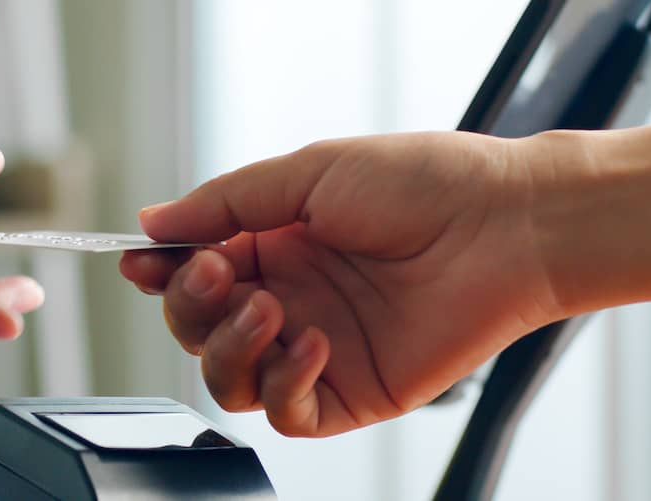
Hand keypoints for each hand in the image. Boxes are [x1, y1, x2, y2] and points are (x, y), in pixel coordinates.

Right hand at [120, 131, 564, 436]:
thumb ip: (227, 203)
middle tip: (216, 273)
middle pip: (198, 330)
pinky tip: (312, 343)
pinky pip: (287, 412)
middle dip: (191, 306)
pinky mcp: (351, 393)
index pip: (191, 273)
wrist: (508, 225)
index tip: (142, 261)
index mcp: (274, 246)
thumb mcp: (311, 172)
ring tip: (269, 308)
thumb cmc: (426, 185)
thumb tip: (153, 221)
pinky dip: (283, 383)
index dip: (160, 272)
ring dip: (230, 348)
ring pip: (229, 380)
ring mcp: (316, 350)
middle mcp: (289, 300)